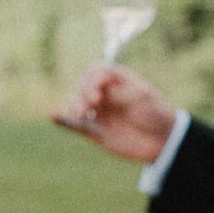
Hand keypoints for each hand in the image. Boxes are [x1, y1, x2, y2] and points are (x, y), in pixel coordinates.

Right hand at [51, 65, 176, 164]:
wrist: (162, 141)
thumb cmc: (155, 113)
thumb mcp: (141, 97)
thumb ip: (119, 92)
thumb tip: (98, 89)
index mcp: (115, 81)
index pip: (96, 71)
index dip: (94, 76)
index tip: (100, 85)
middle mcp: (103, 94)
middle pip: (83, 85)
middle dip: (85, 90)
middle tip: (95, 100)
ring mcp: (97, 112)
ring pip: (76, 103)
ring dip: (75, 104)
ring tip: (83, 112)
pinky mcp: (94, 131)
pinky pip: (74, 124)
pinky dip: (62, 120)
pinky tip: (52, 115)